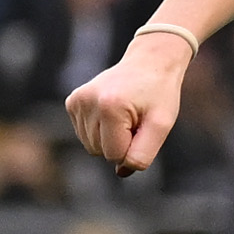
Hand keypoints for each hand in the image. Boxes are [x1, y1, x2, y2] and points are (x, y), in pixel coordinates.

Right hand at [67, 42, 188, 176]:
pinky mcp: (72, 102)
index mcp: (109, 107)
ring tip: (125, 114)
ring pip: (91, 145)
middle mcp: (87, 102)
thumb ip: (143, 154)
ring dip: (110, 136)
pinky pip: (84, 134)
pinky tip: (112, 110)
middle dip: (120, 142)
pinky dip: (99, 129)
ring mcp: (77, 101)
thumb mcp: (161, 125)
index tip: (142, 125)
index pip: (114, 156)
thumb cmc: (159, 93)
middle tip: (135, 118)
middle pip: (100, 152)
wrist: (150, 62)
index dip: (132, 147)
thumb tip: (120, 172)